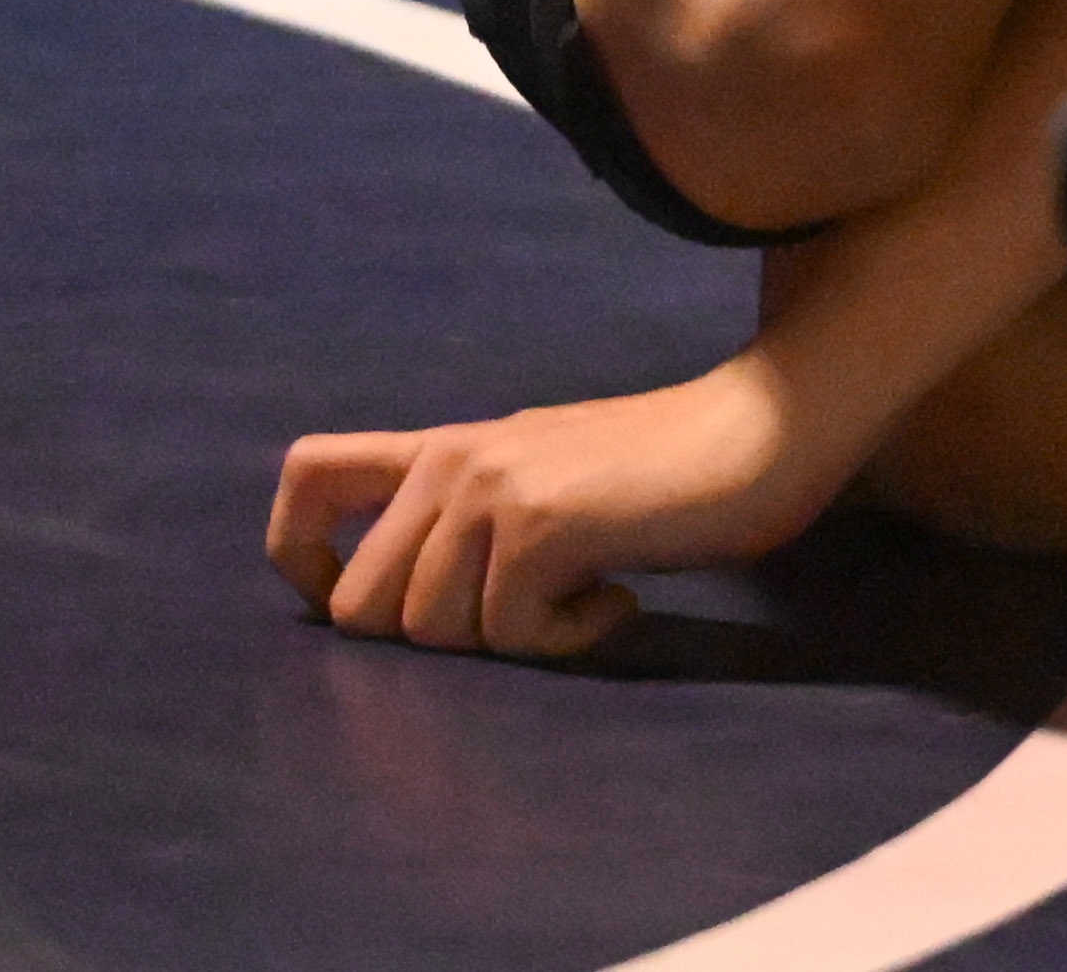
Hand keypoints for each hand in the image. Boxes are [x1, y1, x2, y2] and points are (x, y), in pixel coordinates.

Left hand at [267, 364, 825, 659]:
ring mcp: (492, 491)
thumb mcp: (546, 482)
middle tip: (521, 611)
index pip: (307, 476)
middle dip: (434, 639)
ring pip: (430, 632)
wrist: (764, 426)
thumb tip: (412, 615)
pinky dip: (568, 639)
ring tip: (584, 589)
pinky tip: (618, 594)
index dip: (303, 558)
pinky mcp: (542, 526)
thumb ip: (475, 523)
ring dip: (511, 640)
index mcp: (444, 448)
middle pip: (356, 605)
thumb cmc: (669, 470)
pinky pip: (510, 637)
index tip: (374, 599)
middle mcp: (451, 462)